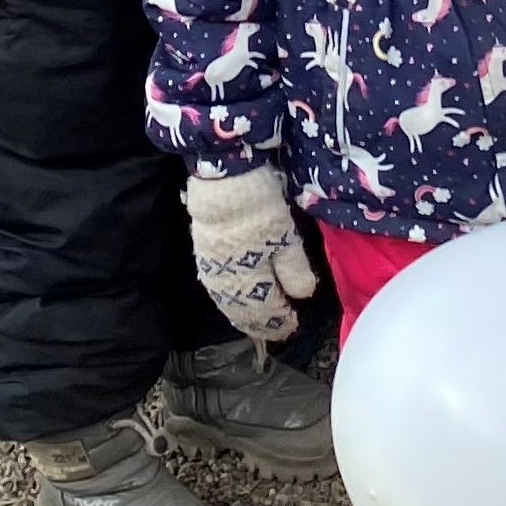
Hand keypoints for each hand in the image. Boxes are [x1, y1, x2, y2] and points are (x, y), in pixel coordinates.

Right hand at [183, 166, 320, 342]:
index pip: (264, 312)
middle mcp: (226, 282)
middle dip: (261, 323)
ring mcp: (211, 268)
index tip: (292, 325)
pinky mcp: (203, 252)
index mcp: (248, 280)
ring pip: (228, 303)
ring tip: (256, 320)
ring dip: (243, 314)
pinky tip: (234, 298)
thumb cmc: (258, 205)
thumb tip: (302, 296)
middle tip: (277, 329)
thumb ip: (293, 269)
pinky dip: (229, 300)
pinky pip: (217, 289)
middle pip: (243, 312)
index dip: (278, 322)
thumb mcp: (285, 236)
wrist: (222, 175)